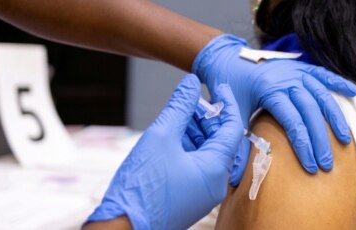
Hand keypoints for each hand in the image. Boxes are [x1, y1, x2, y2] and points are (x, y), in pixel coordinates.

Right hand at [85, 74, 242, 228]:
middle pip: (218, 140)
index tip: (219, 86)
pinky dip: (187, 146)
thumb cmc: (142, 188)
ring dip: (194, 130)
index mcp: (215, 170)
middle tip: (190, 99)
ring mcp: (202, 191)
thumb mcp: (161, 137)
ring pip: (205, 152)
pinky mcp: (189, 195)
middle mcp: (215, 183)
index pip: (232, 129)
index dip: (227, 103)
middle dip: (205, 117)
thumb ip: (179, 107)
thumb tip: (191, 84)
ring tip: (178, 115)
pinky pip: (195, 164)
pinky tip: (172, 135)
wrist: (123, 227)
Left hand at [193, 34, 355, 185]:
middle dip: (320, 139)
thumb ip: (237, 139)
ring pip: (321, 94)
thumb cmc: (227, 86)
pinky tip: (351, 93)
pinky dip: (337, 83)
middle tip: (327, 163)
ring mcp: (294, 70)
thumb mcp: (231, 112)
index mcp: (269, 90)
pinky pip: (321, 74)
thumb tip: (235, 174)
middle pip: (310, 112)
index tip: (310, 165)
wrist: (225, 59)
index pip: (293, 122)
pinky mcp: (297, 66)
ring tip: (344, 139)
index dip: (303, 145)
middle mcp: (286, 79)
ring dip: (334, 117)